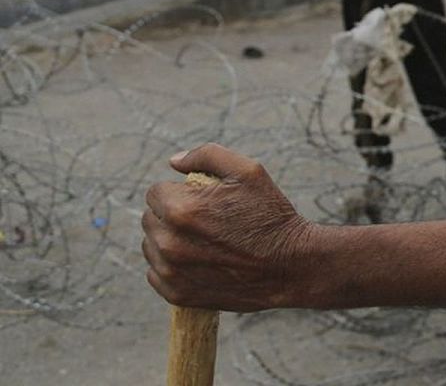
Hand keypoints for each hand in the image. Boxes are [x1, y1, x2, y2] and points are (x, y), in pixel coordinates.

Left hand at [142, 144, 315, 311]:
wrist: (289, 265)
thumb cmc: (269, 214)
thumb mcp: (248, 171)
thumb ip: (206, 155)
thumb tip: (173, 162)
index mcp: (181, 210)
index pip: (155, 192)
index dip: (179, 191)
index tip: (202, 199)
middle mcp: (169, 243)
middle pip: (150, 219)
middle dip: (171, 214)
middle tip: (205, 218)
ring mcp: (171, 272)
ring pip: (151, 246)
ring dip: (169, 239)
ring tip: (204, 240)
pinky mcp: (176, 294)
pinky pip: (156, 273)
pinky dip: (172, 265)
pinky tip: (200, 260)